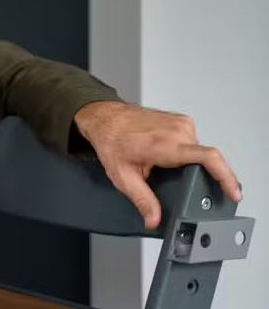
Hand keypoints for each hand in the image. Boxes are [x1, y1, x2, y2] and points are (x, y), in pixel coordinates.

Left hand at [75, 101, 240, 228]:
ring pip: (199, 152)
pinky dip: (185, 152)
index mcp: (165, 145)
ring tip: (167, 167)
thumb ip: (142, 200)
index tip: (233, 192)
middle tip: (182, 185)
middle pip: (205, 160)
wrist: (105, 118)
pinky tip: (169, 156)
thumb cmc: (112, 141)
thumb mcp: (123, 176)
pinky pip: (193, 142)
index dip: (226, 177)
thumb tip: (153, 219)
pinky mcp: (181, 121)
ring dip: (188, 164)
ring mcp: (181, 123)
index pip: (208, 158)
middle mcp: (177, 131)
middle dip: (199, 176)